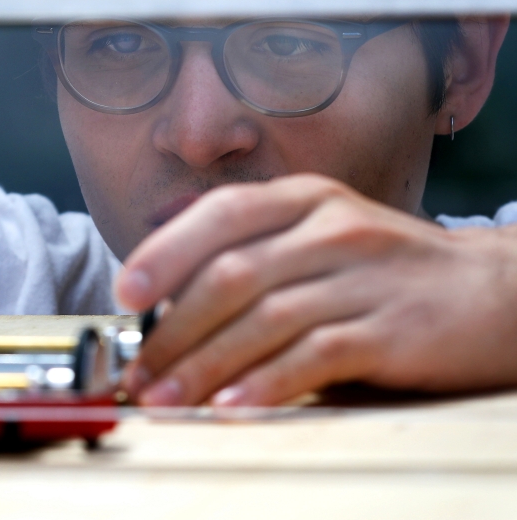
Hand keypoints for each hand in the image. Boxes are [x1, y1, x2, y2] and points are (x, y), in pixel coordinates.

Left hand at [117, 174, 516, 405]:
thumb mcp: (321, 240)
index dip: (165, 253)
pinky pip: (314, 356)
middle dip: (173, 328)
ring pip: (264, 319)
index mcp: (305, 200)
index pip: (221, 214)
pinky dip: (265, 383)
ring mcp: (363, 277)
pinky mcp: (391, 328)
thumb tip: (172, 302)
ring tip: (166, 397)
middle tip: (138, 369)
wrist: (491, 291)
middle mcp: (332, 228)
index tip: (126, 295)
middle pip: (232, 274)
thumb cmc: (385, 269)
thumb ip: (256, 257)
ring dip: (205, 365)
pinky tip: (231, 406)